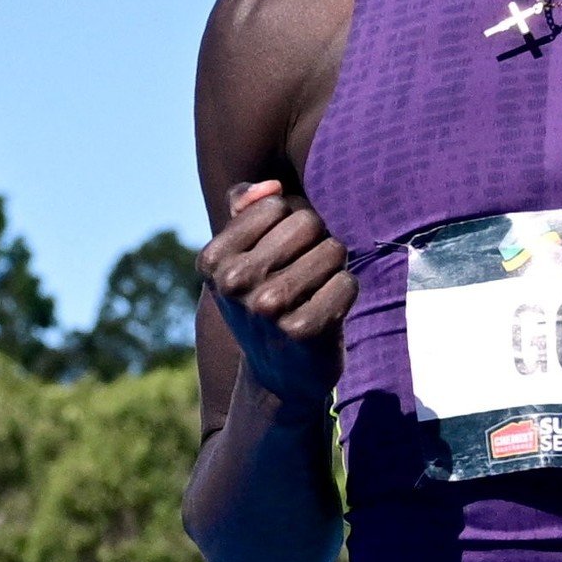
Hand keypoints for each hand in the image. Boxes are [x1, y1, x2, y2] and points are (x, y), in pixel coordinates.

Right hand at [197, 180, 355, 415]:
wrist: (278, 373)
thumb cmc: (265, 299)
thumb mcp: (242, 256)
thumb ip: (246, 208)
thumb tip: (270, 187)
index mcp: (213, 259)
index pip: (277, 205)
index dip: (290, 225)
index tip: (279, 256)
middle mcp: (235, 283)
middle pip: (308, 222)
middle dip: (316, 242)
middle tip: (303, 275)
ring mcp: (268, 309)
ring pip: (333, 249)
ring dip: (333, 268)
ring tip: (313, 293)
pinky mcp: (303, 331)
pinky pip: (348, 282)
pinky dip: (346, 292)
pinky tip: (327, 313)